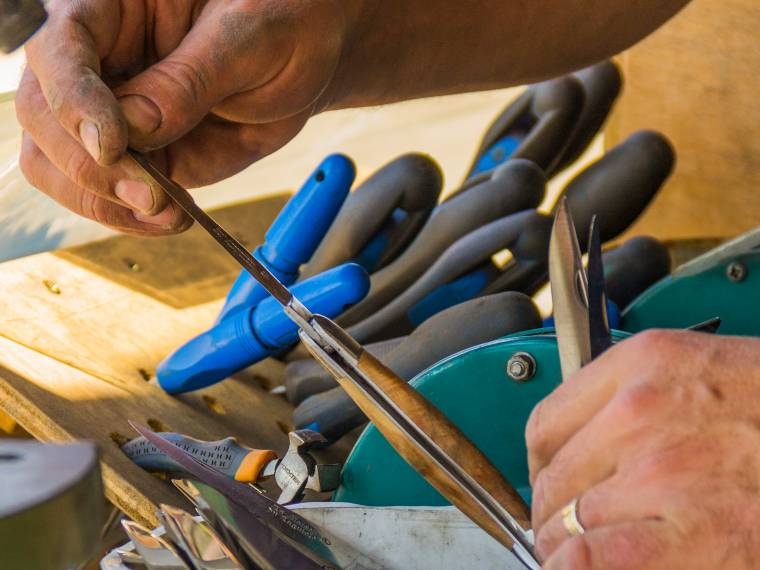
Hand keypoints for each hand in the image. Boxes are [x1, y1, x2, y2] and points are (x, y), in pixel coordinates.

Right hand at [16, 0, 358, 234]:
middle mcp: (99, 61)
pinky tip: (173, 218)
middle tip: (150, 194)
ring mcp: (112, 114)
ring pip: (55, 165)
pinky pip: (104, 196)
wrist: (308, 60)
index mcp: (114, 7)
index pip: (59, 49)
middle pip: (41, 115)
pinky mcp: (137, 157)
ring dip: (102, 201)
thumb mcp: (248, 38)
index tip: (115, 144)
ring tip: (166, 212)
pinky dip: (130, 217)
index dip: (74, 101)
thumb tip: (133, 128)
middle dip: (88, 165)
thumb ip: (190, 80)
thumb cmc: (281, 24)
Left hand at [526, 330, 759, 568]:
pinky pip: (593, 561)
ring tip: (587, 555)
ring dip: (569, 547)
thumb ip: (641, 398)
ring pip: (566, 524)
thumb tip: (591, 445)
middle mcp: (644, 412)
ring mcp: (665, 474)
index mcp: (647, 364)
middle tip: (568, 528)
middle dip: (554, 512)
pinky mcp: (696, 536)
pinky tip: (591, 566)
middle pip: (552, 479)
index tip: (552, 482)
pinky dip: (582, 568)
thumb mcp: (710, 373)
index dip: (542, 464)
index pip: (546, 423)